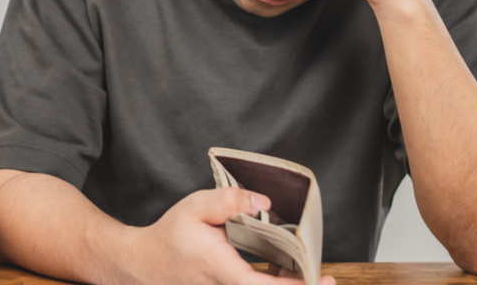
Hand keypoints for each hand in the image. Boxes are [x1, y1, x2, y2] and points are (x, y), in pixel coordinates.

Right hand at [125, 188, 332, 284]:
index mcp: (222, 269)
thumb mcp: (196, 207)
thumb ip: (229, 201)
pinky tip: (284, 271)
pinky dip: (275, 284)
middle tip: (328, 278)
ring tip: (310, 271)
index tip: (323, 279)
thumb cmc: (172, 235)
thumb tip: (264, 201)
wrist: (148, 262)